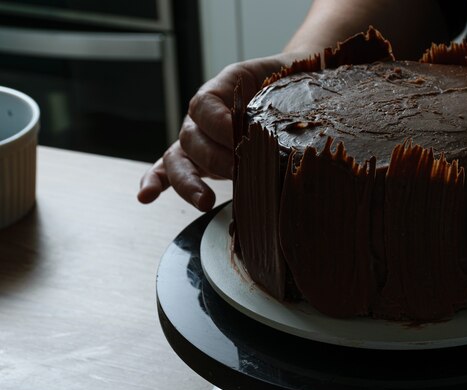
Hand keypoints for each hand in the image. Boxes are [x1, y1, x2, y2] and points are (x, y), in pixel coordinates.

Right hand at [137, 53, 303, 210]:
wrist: (289, 86)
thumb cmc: (286, 88)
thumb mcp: (285, 87)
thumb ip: (284, 102)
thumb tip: (296, 130)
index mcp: (220, 92)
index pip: (206, 106)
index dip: (219, 123)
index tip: (240, 137)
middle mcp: (202, 118)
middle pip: (193, 137)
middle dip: (215, 159)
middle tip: (238, 173)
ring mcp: (195, 140)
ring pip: (177, 159)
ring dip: (188, 182)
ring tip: (205, 202)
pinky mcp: (195, 161)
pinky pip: (167, 169)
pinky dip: (155, 182)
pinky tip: (146, 196)